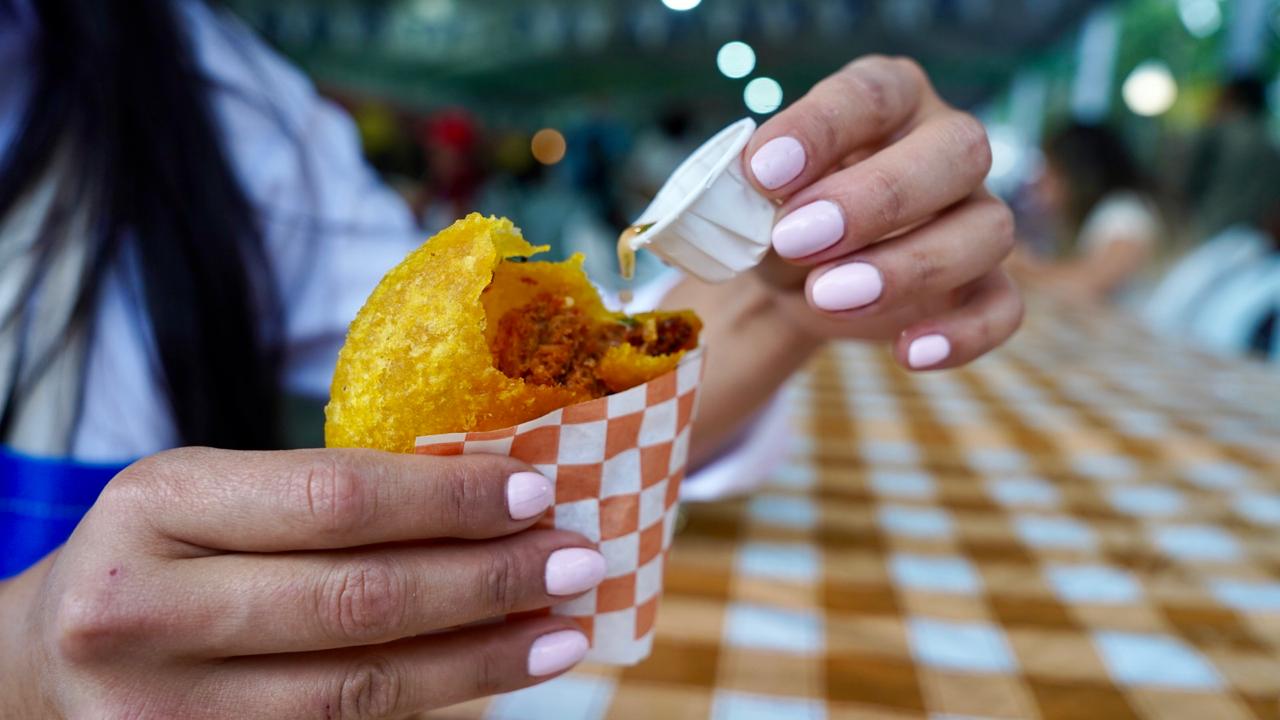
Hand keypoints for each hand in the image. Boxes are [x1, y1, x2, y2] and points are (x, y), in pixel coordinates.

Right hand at [1, 448, 602, 718]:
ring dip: (480, 656)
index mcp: (159, 502)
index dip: (450, 500)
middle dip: (488, 579)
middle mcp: (146, 609)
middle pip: (358, 599)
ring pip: (359, 688)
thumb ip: (327, 498)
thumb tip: (493, 496)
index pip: (336, 499)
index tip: (537, 491)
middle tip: (578, 559)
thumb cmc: (162, 557)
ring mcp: (159, 710)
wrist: (47, 662)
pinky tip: (490, 673)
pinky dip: (430, 702)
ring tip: (561, 628)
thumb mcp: (216, 497)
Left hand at [745, 55, 1022, 369]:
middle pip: (957, 151)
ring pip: (988, 230)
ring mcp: (975, 214)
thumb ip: (758, 193)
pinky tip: (908, 353)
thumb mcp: (754, 199)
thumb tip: (759, 198)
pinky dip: (963, 335)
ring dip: (909, 267)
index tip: (763, 173)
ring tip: (825, 296)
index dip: (820, 129)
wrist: (794, 279)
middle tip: (796, 239)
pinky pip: (1003, 308)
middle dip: (877, 199)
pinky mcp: (984, 284)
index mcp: (890, 97)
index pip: (871, 95)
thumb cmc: (778, 216)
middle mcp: (946, 144)